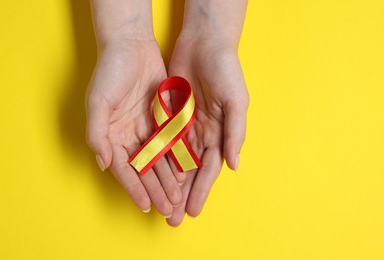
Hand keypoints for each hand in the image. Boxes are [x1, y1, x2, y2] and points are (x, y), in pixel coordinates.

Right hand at [86, 38, 184, 216]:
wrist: (131, 45)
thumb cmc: (110, 72)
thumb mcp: (97, 102)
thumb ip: (97, 134)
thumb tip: (104, 164)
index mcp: (112, 136)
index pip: (125, 169)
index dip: (135, 188)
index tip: (147, 206)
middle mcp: (130, 136)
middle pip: (145, 169)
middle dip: (156, 190)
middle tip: (169, 209)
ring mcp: (147, 128)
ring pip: (160, 160)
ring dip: (168, 179)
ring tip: (178, 197)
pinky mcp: (163, 118)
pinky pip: (172, 142)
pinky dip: (178, 158)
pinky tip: (186, 172)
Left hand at [166, 33, 248, 225]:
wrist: (204, 42)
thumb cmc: (226, 70)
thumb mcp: (236, 100)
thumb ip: (234, 132)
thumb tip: (234, 165)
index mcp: (220, 133)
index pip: (209, 169)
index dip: (201, 190)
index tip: (192, 211)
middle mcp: (202, 133)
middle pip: (190, 170)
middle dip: (183, 194)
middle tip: (173, 217)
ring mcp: (185, 125)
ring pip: (174, 160)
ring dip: (168, 182)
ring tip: (161, 202)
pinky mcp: (169, 114)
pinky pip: (161, 140)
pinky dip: (157, 158)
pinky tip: (149, 173)